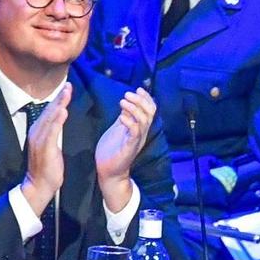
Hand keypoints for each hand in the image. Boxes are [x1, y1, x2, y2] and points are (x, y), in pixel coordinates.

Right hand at [19, 81, 69, 214]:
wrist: (39, 185)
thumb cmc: (47, 167)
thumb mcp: (51, 146)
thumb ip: (55, 131)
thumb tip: (61, 117)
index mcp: (39, 131)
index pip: (50, 112)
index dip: (58, 99)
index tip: (67, 88)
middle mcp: (37, 132)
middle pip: (49, 111)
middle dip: (60, 97)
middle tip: (69, 85)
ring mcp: (40, 139)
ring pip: (50, 118)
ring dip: (59, 104)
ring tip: (67, 93)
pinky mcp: (45, 148)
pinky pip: (51, 131)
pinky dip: (57, 120)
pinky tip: (63, 111)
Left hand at [96, 86, 155, 209]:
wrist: (109, 171)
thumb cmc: (113, 150)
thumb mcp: (119, 129)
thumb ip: (125, 116)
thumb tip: (126, 102)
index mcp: (140, 128)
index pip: (150, 110)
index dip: (146, 98)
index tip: (138, 89)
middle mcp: (141, 133)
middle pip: (150, 113)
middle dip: (141, 101)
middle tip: (128, 94)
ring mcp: (136, 141)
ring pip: (143, 121)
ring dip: (134, 109)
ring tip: (122, 102)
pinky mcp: (129, 148)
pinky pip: (134, 133)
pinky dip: (129, 122)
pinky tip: (121, 116)